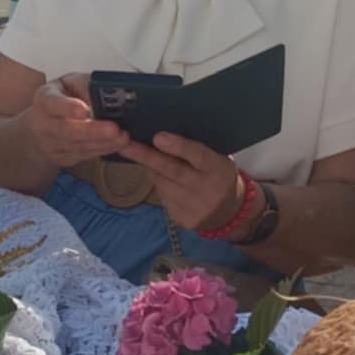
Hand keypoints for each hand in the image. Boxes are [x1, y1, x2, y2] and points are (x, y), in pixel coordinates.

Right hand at [25, 74, 128, 168]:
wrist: (42, 124)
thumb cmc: (61, 98)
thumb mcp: (71, 83)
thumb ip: (86, 86)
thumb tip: (104, 94)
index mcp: (45, 99)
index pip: (53, 103)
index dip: (68, 107)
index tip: (85, 110)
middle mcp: (43, 124)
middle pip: (67, 130)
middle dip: (93, 131)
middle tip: (115, 128)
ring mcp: (50, 144)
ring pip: (78, 146)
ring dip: (103, 143)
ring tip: (123, 137)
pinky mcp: (62, 158)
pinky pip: (84, 156)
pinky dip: (104, 150)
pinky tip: (118, 145)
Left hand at [120, 131, 243, 232]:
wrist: (229, 212)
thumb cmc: (219, 175)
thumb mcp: (218, 159)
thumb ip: (196, 150)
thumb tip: (163, 136)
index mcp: (219, 169)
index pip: (198, 156)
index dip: (178, 146)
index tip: (157, 137)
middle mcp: (207, 190)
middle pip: (172, 171)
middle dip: (146, 156)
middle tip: (124, 144)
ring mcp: (193, 207)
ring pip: (162, 184)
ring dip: (150, 168)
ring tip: (140, 154)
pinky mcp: (182, 219)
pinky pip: (162, 196)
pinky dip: (158, 184)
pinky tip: (159, 177)